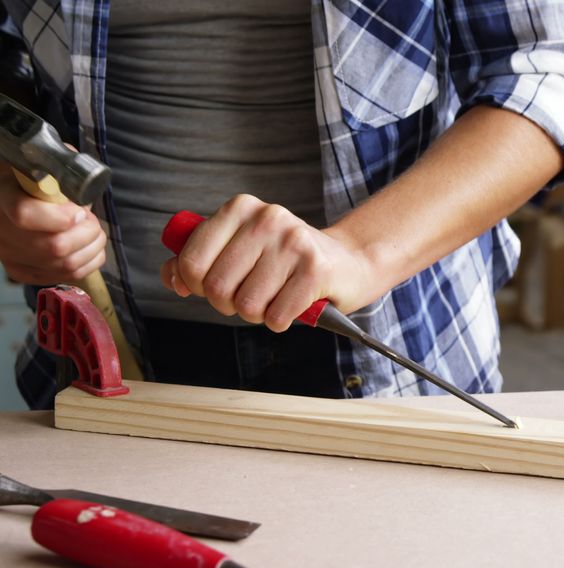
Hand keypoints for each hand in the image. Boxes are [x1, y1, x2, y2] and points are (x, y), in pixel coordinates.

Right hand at [0, 166, 106, 283]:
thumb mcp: (44, 162)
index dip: (61, 217)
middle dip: (87, 232)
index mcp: (3, 195)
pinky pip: (68, 275)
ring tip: (92, 230)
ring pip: (66, 264)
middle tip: (89, 219)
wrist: (13, 195)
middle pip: (55, 247)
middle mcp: (1, 231)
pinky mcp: (23, 271)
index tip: (79, 210)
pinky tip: (89, 246)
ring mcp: (11, 256)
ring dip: (93, 246)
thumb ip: (63, 167)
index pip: (25, 214)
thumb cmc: (33, 177)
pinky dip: (90, 261)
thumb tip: (83, 181)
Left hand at [161, 194, 376, 331]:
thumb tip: (173, 279)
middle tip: (251, 295)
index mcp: (240, 208)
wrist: (348, 262)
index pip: (191, 262)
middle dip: (230, 304)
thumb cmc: (285, 260)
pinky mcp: (316, 270)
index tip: (218, 284)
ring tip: (275, 298)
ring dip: (258, 314)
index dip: (198, 286)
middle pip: (217, 288)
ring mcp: (293, 242)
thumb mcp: (239, 249)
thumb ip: (197, 261)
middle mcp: (266, 218)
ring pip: (247, 306)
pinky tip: (294, 305)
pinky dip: (281, 321)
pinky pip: (277, 316)